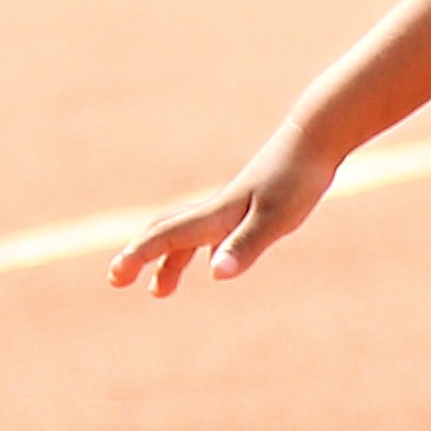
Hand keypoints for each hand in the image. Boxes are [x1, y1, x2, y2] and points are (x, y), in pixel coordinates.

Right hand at [108, 126, 339, 295]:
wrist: (315, 139)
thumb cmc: (298, 179)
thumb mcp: (276, 219)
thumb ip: (245, 246)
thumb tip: (215, 274)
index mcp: (217, 215)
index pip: (167, 237)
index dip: (139, 256)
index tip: (115, 277)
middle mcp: (217, 210)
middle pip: (165, 233)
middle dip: (140, 257)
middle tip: (116, 280)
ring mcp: (231, 207)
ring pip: (186, 234)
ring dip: (168, 261)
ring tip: (159, 291)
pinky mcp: (248, 205)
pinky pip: (211, 231)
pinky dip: (198, 248)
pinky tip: (209, 261)